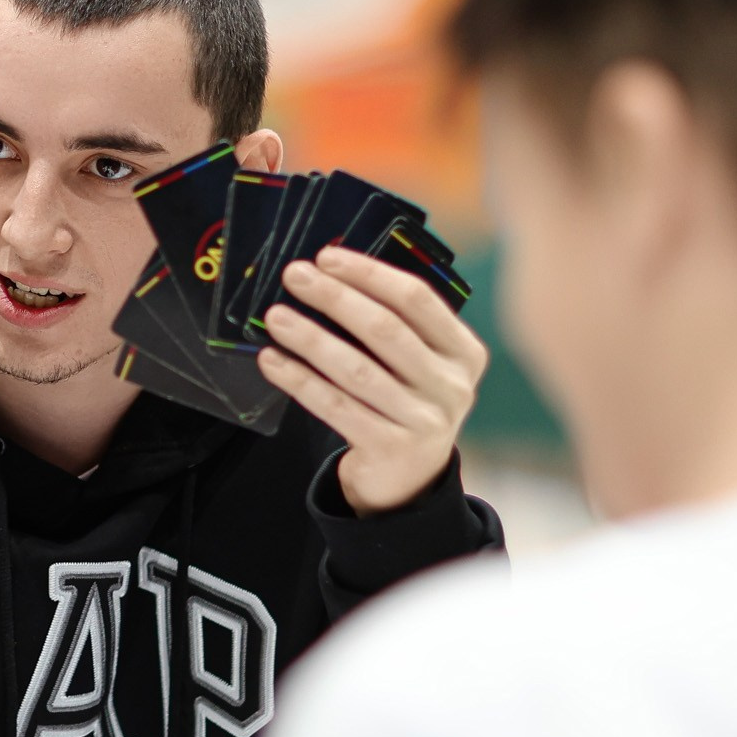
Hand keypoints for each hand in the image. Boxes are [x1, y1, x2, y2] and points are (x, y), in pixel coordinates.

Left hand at [257, 245, 488, 514]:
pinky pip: (336, 407)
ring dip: (311, 338)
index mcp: (464, 351)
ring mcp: (426, 421)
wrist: (409, 479)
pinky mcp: (392, 448)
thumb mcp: (418, 364)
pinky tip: (272, 361)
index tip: (326, 256)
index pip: (417, 299)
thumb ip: (393, 324)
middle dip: (335, 298)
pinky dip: (300, 381)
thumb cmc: (404, 401)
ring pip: (356, 369)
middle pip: (386, 329)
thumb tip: (328, 276)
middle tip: (294, 275)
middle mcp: (452, 385)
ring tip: (276, 317)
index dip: (369, 274)